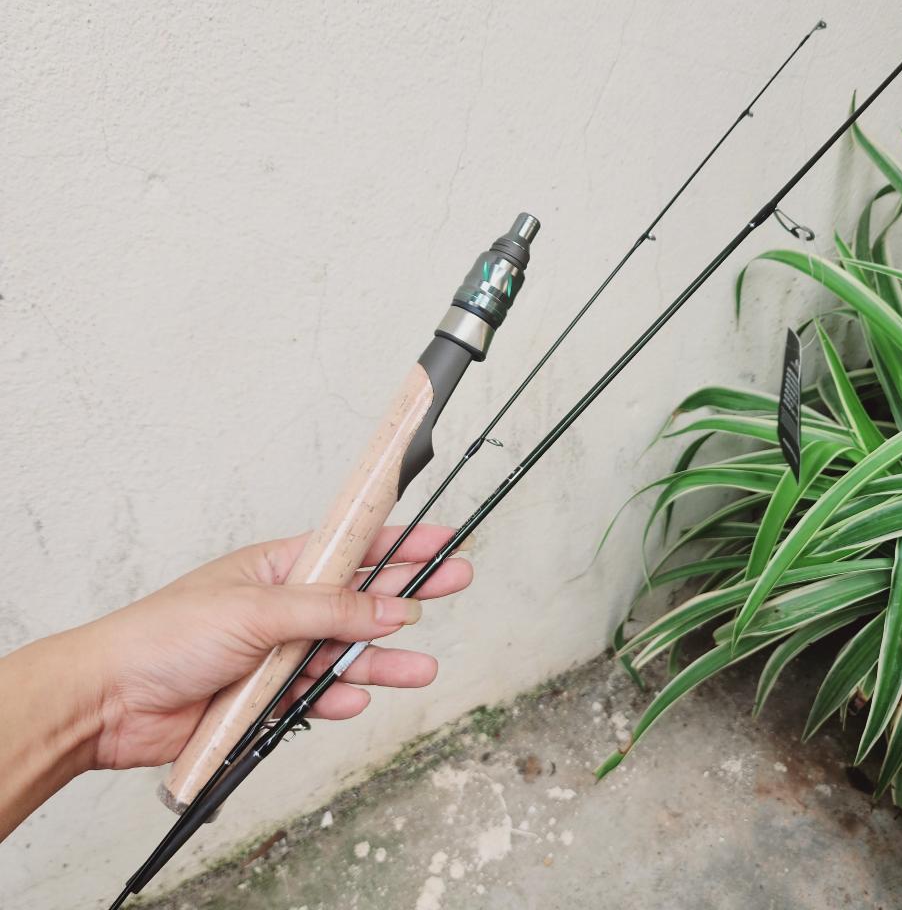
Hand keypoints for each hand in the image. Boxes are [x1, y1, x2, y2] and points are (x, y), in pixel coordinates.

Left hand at [80, 524, 470, 769]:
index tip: (439, 535)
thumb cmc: (164, 634)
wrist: (110, 702)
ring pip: (344, 654)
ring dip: (382, 660)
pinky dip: (336, 698)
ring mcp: (277, 654)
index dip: (396, 540)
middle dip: (407, 593)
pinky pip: (315, 697)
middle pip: (359, 599)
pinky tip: (355, 696)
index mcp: (278, 568)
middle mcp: (283, 608)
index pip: (350, 547)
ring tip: (422, 667)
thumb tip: (390, 608)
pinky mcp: (266, 700)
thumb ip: (329, 610)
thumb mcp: (256, 610)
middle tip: (455, 582)